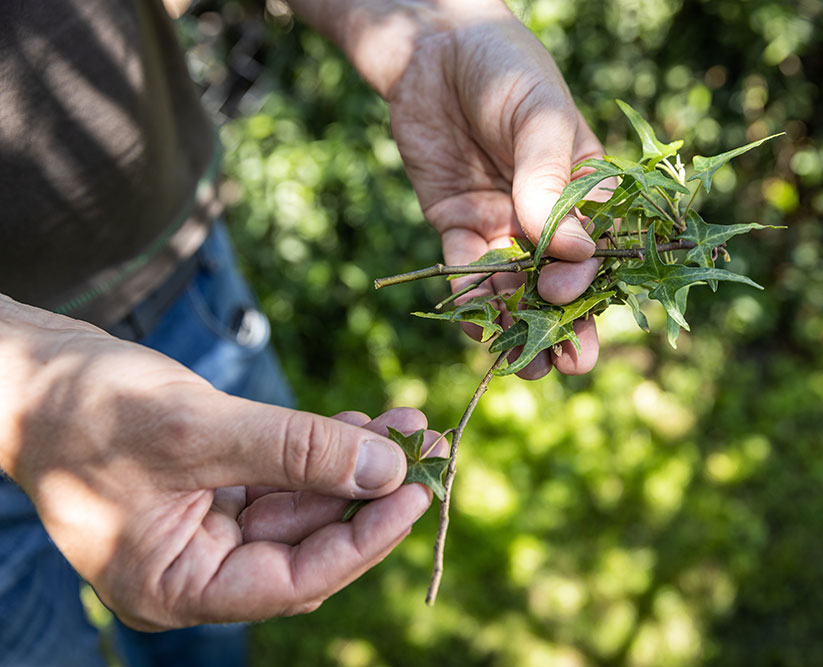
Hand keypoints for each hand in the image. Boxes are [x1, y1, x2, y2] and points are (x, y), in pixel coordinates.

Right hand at [0, 295, 434, 629]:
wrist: (29, 372)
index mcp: (177, 586)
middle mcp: (195, 567)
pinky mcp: (213, 486)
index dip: (362, 540)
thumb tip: (387, 470)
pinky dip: (321, 451)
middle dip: (370, 495)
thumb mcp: (199, 431)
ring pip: (301, 505)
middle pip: (306, 543)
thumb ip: (295, 452)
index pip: (293, 582)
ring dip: (354, 466)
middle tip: (430, 452)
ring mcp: (204, 527)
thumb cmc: (85, 409)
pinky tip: (364, 426)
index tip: (416, 494)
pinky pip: (282, 477)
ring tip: (409, 427)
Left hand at [288, 0, 604, 379]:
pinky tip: (474, 326)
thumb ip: (548, 182)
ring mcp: (503, 223)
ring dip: (519, 326)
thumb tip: (574, 254)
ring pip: (515, 287)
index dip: (592, 283)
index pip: (600, 247)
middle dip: (565, 325)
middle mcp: (547, 215)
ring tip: (522, 366)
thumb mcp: (539, 116)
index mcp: (585, 189)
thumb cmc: (504, 68)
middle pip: (561, 281)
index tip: (571, 298)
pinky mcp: (457, 224)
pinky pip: (465, 271)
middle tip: (567, 366)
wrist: (431, 49)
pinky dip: (469, 299)